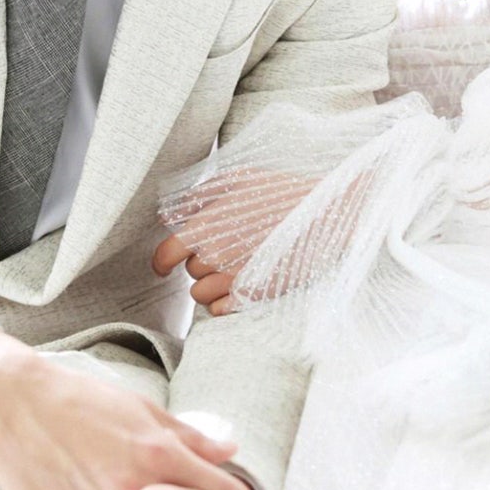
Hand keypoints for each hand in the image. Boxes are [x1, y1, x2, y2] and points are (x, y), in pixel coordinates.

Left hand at [153, 167, 314, 314]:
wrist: (327, 215)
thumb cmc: (283, 192)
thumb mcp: (241, 179)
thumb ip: (200, 194)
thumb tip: (169, 214)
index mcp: (205, 226)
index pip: (165, 254)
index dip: (162, 262)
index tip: (164, 266)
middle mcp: (213, 255)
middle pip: (190, 272)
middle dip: (202, 263)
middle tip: (229, 249)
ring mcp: (232, 279)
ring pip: (200, 294)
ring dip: (212, 285)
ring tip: (236, 267)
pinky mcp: (252, 296)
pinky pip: (219, 310)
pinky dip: (225, 301)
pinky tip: (242, 285)